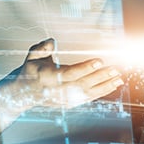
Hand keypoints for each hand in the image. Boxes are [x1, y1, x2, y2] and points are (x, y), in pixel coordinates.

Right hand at [0, 38, 123, 111]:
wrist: (24, 93)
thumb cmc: (31, 71)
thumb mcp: (32, 57)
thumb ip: (41, 48)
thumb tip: (52, 41)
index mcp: (49, 78)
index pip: (70, 73)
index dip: (86, 68)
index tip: (99, 60)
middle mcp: (58, 90)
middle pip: (83, 84)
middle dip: (101, 76)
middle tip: (116, 69)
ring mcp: (65, 98)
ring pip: (88, 93)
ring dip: (106, 85)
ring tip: (119, 77)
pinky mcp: (70, 103)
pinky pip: (89, 98)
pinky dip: (102, 91)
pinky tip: (114, 84)